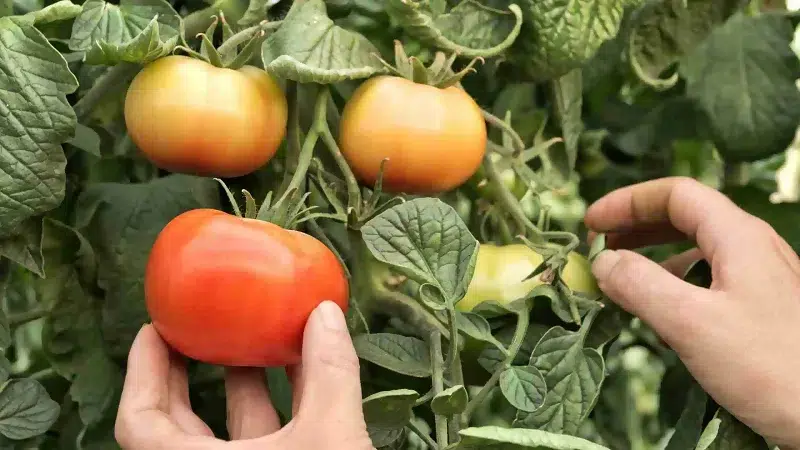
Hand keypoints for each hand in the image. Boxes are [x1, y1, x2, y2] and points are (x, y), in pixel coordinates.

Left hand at [114, 301, 374, 449]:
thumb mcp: (331, 441)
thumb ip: (328, 375)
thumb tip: (325, 313)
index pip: (139, 424)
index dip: (141, 372)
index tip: (156, 329)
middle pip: (177, 426)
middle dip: (186, 372)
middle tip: (195, 327)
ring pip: (227, 434)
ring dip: (239, 383)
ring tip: (251, 338)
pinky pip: (267, 441)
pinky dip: (279, 405)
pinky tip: (304, 372)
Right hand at [585, 177, 799, 448]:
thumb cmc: (769, 365)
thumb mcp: (691, 323)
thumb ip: (641, 286)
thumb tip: (603, 263)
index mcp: (738, 237)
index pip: (676, 194)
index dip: (628, 202)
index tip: (591, 225)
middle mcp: (752, 247)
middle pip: (686, 216)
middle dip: (637, 226)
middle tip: (600, 246)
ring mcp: (762, 277)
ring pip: (698, 249)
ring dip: (655, 257)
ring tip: (623, 282)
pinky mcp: (764, 307)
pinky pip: (711, 279)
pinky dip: (676, 284)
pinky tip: (662, 315)